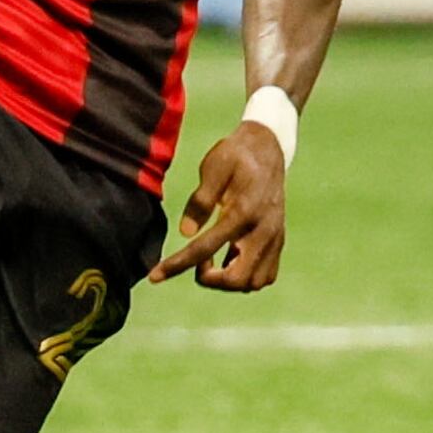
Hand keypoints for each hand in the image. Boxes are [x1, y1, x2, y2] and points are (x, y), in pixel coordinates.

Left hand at [147, 121, 286, 293]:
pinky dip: (245, 276)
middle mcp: (264, 231)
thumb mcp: (213, 167)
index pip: (206, 249)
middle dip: (210, 279)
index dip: (177, 265)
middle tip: (198, 259)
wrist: (267, 149)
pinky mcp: (278, 242)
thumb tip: (186, 232)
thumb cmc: (235, 156)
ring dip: (228, 279)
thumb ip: (200, 200)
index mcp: (243, 212)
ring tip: (213, 257)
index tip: (154, 277)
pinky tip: (229, 258)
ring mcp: (275, 239)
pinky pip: (265, 276)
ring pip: (253, 283)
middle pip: (237, 280)